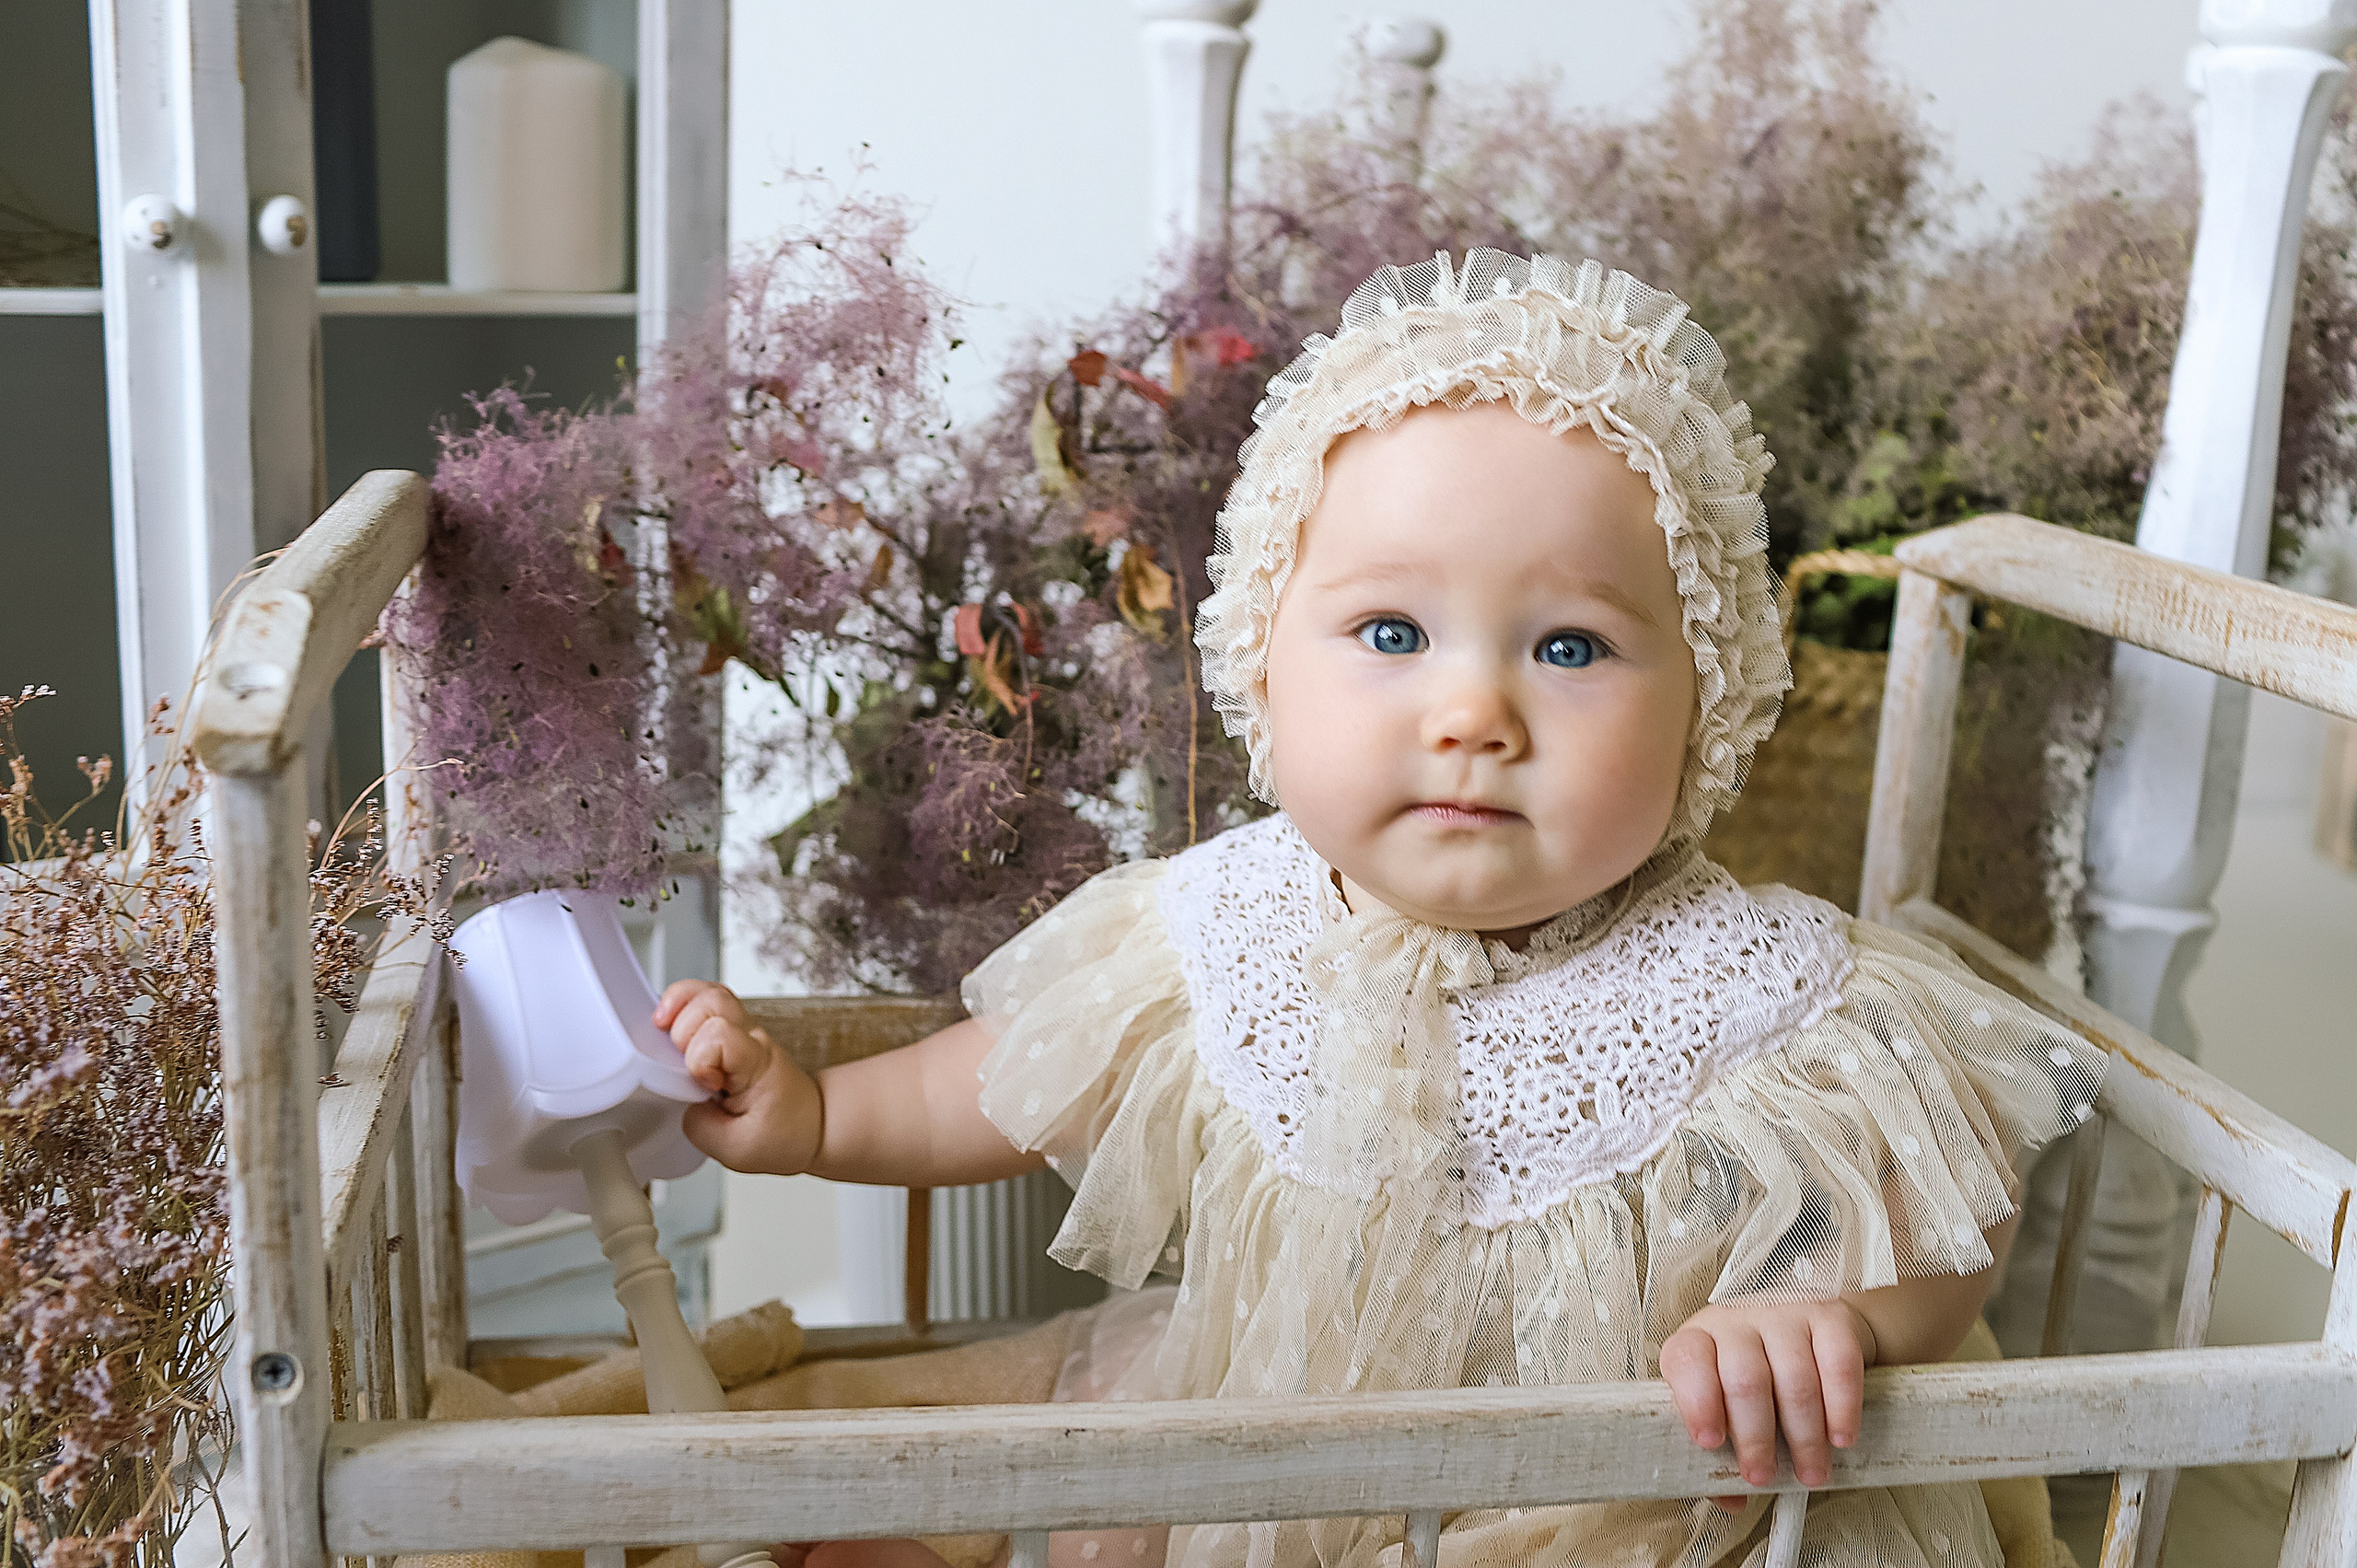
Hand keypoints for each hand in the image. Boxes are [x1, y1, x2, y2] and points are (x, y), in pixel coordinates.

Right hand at [653, 979, 821, 1176]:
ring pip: (709, 992)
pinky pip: (707, 1001)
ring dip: (678, 1007)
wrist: (810, 1124)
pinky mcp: (732, 1031)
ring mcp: (742, 1030)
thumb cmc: (783, 1133)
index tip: (705, 1085)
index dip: (699, 1057)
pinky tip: (672, 1024)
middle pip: (712, 1001)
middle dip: (682, 1027)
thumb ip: (700, 1127)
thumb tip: (680, 1104)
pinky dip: (683, 1006)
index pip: (719, 1035)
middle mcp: (751, 1038)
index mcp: (756, 1064)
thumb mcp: (738, 1150)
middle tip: (680, 1061)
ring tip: (664, 1030)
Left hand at [1660, 1297, 1877, 1509]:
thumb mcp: (1726, 1405)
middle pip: (1745, 1378)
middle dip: (1755, 1437)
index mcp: (1701, 1340)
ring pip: (1795, 1377)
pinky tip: (1840, 1436)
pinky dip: (1841, 1407)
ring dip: (1804, 1436)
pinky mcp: (1829, 1320)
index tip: (1710, 1443)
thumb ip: (1721, 1452)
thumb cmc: (1759, 1378)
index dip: (1697, 1402)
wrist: (1810, 1330)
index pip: (1687, 1361)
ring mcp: (1785, 1316)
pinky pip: (1839, 1363)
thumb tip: (1730, 1499)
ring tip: (1810, 1472)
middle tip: (1762, 1475)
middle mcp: (1739, 1323)